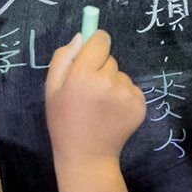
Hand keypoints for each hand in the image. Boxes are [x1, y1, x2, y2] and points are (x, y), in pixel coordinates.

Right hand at [44, 31, 146, 164]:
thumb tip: (81, 36)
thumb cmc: (64, 121)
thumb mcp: (52, 89)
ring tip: (100, 105)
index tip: (92, 51)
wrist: (87, 155)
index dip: (95, 43)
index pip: (100, 40)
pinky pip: (132, 89)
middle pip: (110, 58)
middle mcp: (108, 81)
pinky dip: (124, 97)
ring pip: (121, 75)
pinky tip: (112, 112)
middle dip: (100, 68)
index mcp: (83, 75)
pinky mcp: (140, 105)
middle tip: (89, 91)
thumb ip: (63, 58)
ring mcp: (126, 94)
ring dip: (113, 84)